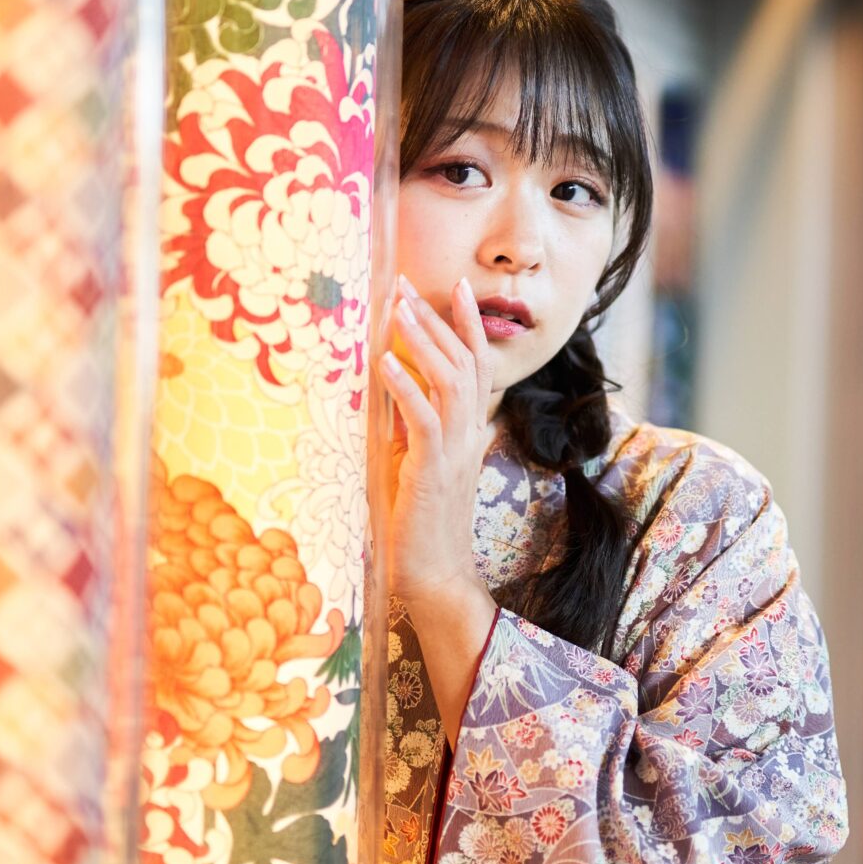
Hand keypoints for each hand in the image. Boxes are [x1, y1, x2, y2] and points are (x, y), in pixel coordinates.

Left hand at [377, 274, 494, 616]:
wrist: (435, 579)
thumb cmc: (421, 527)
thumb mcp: (417, 465)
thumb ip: (415, 429)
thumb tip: (396, 393)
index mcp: (469, 433)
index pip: (478, 366)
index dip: (468, 325)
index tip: (456, 287)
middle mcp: (470, 436)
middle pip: (466, 362)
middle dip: (439, 319)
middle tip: (410, 285)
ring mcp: (455, 452)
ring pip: (450, 380)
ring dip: (423, 341)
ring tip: (398, 309)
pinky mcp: (432, 471)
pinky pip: (424, 419)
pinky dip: (404, 386)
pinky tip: (384, 360)